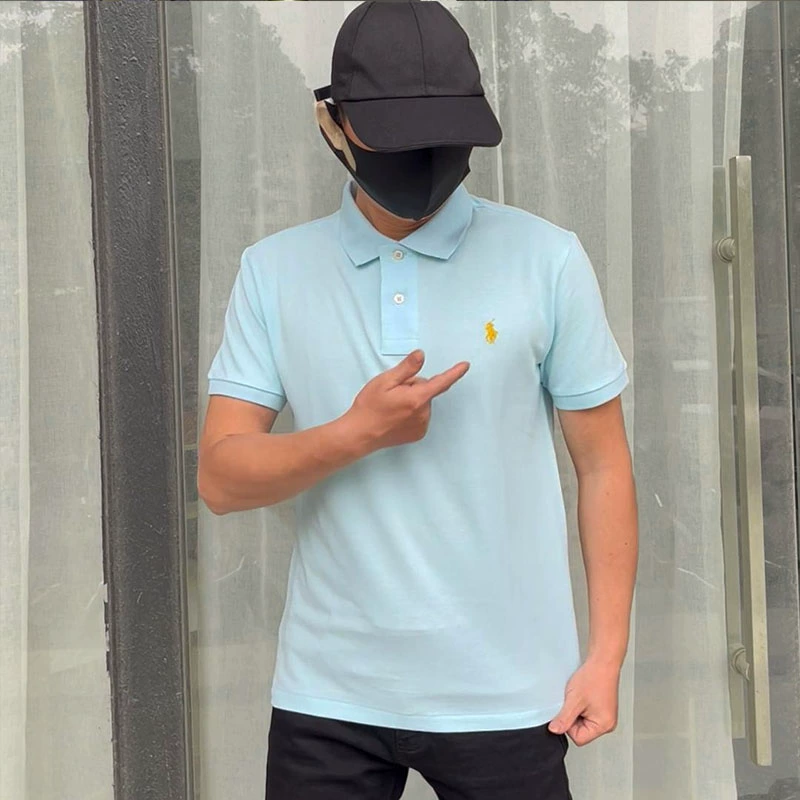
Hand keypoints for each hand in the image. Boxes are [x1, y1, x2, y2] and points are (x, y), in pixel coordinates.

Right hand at [344, 350, 468, 452]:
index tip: (465, 366)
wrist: (360, 434)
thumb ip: (406, 368)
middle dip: (414, 387)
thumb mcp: (385, 381)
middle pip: (426, 390)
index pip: (441, 382)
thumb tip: (421, 355)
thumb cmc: (370, 406)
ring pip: (423, 403)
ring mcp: (421, 426)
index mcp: (417, 398)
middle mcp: (423, 413)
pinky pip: (420, 416)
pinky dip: (411, 413)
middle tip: (393, 392)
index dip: (454, 373)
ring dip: (412, 400)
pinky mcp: (417, 434)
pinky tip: (396, 416)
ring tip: (392, 406)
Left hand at [548, 658, 620, 745]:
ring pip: (582, 721)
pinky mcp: (602, 708)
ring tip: (579, 696)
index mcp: (603, 726)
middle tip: (574, 701)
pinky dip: (580, 705)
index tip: (567, 711)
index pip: (579, 738)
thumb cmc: (594, 678)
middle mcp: (607, 723)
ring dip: (576, 710)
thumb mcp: (574, 700)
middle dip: (572, 717)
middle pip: (581, 731)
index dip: (568, 726)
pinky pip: (586, 713)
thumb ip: (564, 718)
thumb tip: (555, 730)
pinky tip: (582, 695)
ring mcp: (605, 715)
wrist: (602, 662)